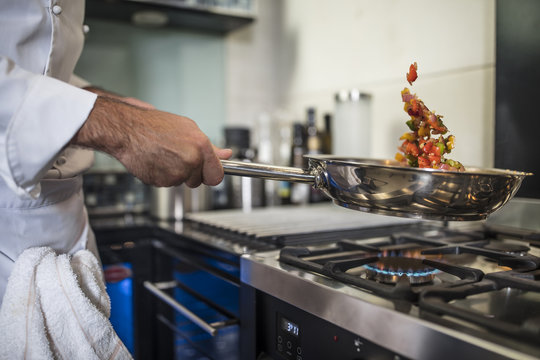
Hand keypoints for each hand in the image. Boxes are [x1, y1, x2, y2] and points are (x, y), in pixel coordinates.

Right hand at [72, 96, 231, 187]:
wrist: (128, 129)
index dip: (212, 175)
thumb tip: (226, 155)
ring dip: (175, 173)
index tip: (208, 173)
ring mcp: (175, 173)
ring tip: (164, 155)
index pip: (217, 175)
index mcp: (201, 147)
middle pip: (198, 181)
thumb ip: (210, 147)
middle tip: (178, 157)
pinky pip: (166, 184)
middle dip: (191, 173)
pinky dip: (162, 176)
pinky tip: (155, 160)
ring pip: (181, 182)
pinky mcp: (160, 182)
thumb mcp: (189, 129)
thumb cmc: (156, 125)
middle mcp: (190, 161)